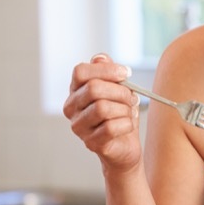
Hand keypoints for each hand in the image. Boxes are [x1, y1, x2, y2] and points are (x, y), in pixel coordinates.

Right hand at [63, 53, 141, 171]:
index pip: (81, 72)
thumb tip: (100, 58)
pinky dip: (126, 124)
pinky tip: (128, 125)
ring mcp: (79, 127)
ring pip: (103, 108)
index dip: (106, 70)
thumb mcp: (117, 88)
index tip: (127, 74)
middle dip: (120, 91)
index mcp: (75, 90)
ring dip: (124, 109)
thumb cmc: (120, 114)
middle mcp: (71, 108)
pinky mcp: (90, 143)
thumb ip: (108, 71)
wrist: (126, 146)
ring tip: (129, 113)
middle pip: (94, 89)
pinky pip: (111, 127)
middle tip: (132, 97)